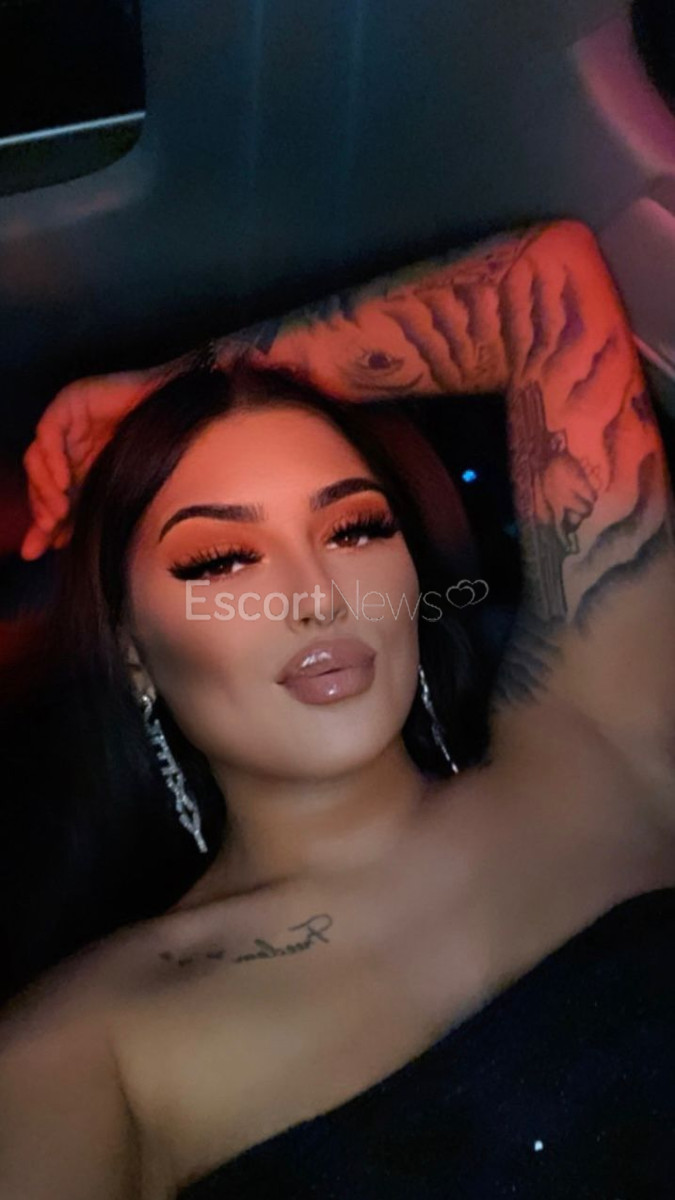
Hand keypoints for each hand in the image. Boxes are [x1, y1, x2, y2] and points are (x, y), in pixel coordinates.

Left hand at [20, 366, 174, 559]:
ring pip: (37, 457)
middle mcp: (70, 446)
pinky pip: (48, 433)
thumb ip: (87, 518)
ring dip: (43, 488)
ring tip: (59, 511)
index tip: (42, 548)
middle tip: (51, 529)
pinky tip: (63, 482)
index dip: (41, 521)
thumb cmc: (160, 455)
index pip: (47, 495)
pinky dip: (51, 460)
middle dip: (40, 507)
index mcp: (80, 467)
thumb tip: (54, 547)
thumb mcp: (116, 495)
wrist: (183, 420)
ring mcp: (69, 424)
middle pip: (37, 478)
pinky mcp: (71, 403)